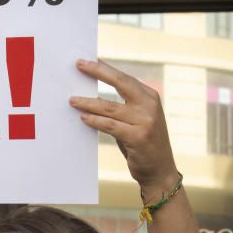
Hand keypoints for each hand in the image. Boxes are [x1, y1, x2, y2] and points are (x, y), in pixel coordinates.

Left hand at [70, 59, 177, 200]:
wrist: (160, 170)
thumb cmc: (142, 144)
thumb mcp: (137, 120)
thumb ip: (122, 107)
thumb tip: (93, 95)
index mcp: (150, 97)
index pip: (124, 78)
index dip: (105, 69)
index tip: (87, 61)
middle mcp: (150, 105)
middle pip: (120, 83)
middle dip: (98, 72)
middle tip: (79, 65)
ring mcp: (145, 121)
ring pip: (110, 107)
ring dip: (88, 103)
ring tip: (72, 100)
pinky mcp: (138, 136)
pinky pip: (110, 125)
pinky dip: (95, 121)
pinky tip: (83, 118)